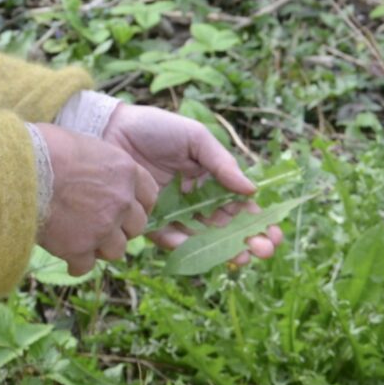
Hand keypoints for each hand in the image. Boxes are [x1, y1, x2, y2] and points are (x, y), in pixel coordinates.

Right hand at [35, 123, 158, 275]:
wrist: (19, 169)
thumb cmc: (46, 148)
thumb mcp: (85, 146)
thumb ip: (102, 168)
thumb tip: (97, 178)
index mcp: (126, 171)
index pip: (150, 195)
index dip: (137, 203)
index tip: (125, 208)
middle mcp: (121, 201)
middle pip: (136, 226)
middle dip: (120, 227)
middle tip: (100, 223)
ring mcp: (103, 227)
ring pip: (116, 250)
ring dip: (101, 246)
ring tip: (82, 239)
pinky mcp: (79, 248)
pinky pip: (86, 265)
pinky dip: (77, 262)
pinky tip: (67, 254)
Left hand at [102, 103, 282, 267]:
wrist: (110, 130)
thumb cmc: (155, 128)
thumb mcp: (195, 138)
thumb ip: (222, 164)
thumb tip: (252, 190)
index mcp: (209, 179)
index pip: (239, 204)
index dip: (257, 220)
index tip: (273, 232)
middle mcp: (195, 200)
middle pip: (226, 226)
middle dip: (248, 240)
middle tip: (263, 250)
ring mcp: (174, 213)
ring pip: (203, 238)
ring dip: (223, 249)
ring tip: (242, 256)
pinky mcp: (151, 223)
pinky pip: (171, 240)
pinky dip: (186, 246)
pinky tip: (202, 247)